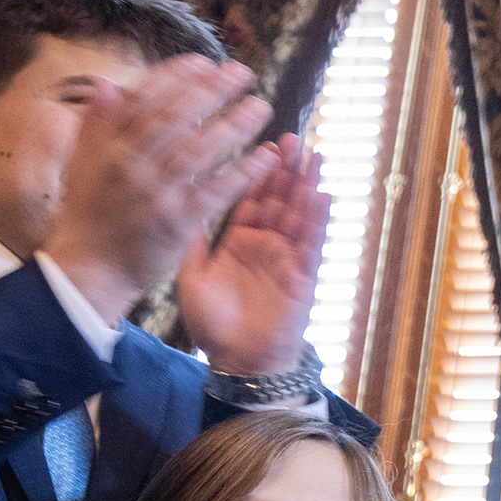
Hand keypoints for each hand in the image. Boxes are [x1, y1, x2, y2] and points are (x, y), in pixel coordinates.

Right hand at [39, 55, 273, 324]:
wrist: (89, 270)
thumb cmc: (89, 214)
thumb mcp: (81, 165)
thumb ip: (95, 124)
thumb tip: (105, 82)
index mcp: (106, 146)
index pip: (143, 100)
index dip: (175, 76)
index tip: (203, 61)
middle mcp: (129, 165)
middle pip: (175, 118)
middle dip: (211, 90)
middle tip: (243, 72)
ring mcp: (155, 194)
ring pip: (200, 150)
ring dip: (234, 124)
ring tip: (262, 106)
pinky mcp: (178, 222)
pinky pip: (218, 190)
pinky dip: (244, 171)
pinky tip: (268, 155)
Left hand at [182, 135, 331, 377]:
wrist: (237, 362)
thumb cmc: (215, 325)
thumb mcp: (192, 276)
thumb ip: (191, 241)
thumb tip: (176, 204)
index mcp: (240, 243)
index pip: (251, 199)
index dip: (258, 173)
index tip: (262, 144)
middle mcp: (267, 247)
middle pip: (280, 200)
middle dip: (287, 170)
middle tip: (292, 138)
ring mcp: (287, 261)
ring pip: (300, 216)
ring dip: (308, 186)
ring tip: (314, 156)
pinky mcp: (304, 278)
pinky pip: (313, 246)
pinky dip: (319, 222)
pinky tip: (325, 197)